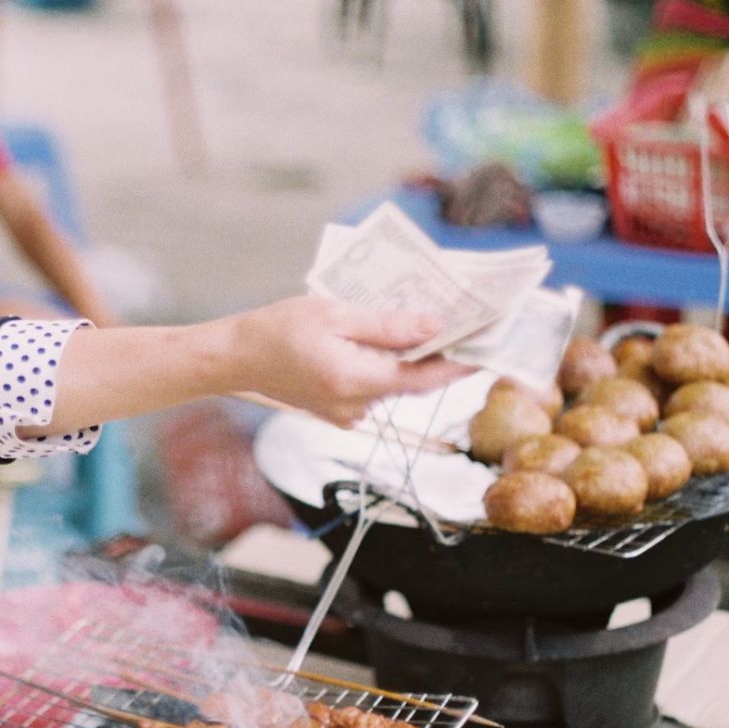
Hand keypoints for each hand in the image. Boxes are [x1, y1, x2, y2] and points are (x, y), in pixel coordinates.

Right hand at [227, 297, 473, 426]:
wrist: (236, 358)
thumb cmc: (279, 329)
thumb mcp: (335, 314)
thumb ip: (387, 325)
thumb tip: (434, 327)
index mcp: (355, 381)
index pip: (425, 377)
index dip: (462, 363)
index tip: (492, 347)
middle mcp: (356, 406)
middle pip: (414, 382)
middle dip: (442, 356)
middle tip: (470, 327)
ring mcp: (348, 414)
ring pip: (396, 385)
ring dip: (413, 360)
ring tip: (432, 326)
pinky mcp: (340, 412)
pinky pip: (376, 389)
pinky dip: (388, 367)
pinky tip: (390, 342)